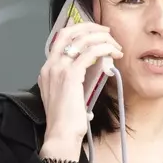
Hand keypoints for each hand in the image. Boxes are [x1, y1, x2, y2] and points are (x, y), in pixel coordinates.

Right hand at [37, 20, 122, 162]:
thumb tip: (94, 71)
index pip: (61, 39)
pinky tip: (113, 53)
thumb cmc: (67, 121)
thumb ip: (75, 81)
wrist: (61, 135)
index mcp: (48, 69)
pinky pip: (89, 52)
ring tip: (115, 45)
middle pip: (69, 32)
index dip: (79, 30)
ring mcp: (58, 69)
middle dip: (90, 27)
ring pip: (81, 40)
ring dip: (101, 38)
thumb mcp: (68, 96)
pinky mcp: (70, 75)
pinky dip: (104, 48)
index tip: (96, 31)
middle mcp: (50, 65)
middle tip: (107, 31)